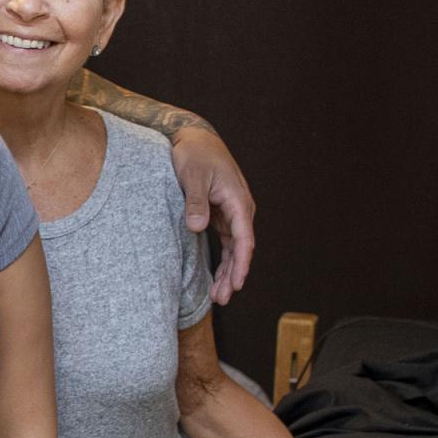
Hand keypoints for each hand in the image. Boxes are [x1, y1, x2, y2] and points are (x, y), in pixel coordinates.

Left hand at [171, 126, 255, 305]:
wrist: (195, 138)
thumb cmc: (195, 154)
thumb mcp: (193, 176)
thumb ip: (195, 201)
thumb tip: (197, 227)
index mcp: (238, 202)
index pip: (244, 240)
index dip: (241, 264)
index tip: (237, 284)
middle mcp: (239, 210)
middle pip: (240, 249)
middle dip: (234, 275)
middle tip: (222, 299)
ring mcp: (231, 213)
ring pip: (233, 248)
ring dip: (228, 271)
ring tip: (218, 296)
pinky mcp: (220, 213)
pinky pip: (225, 241)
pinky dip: (222, 259)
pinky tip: (216, 276)